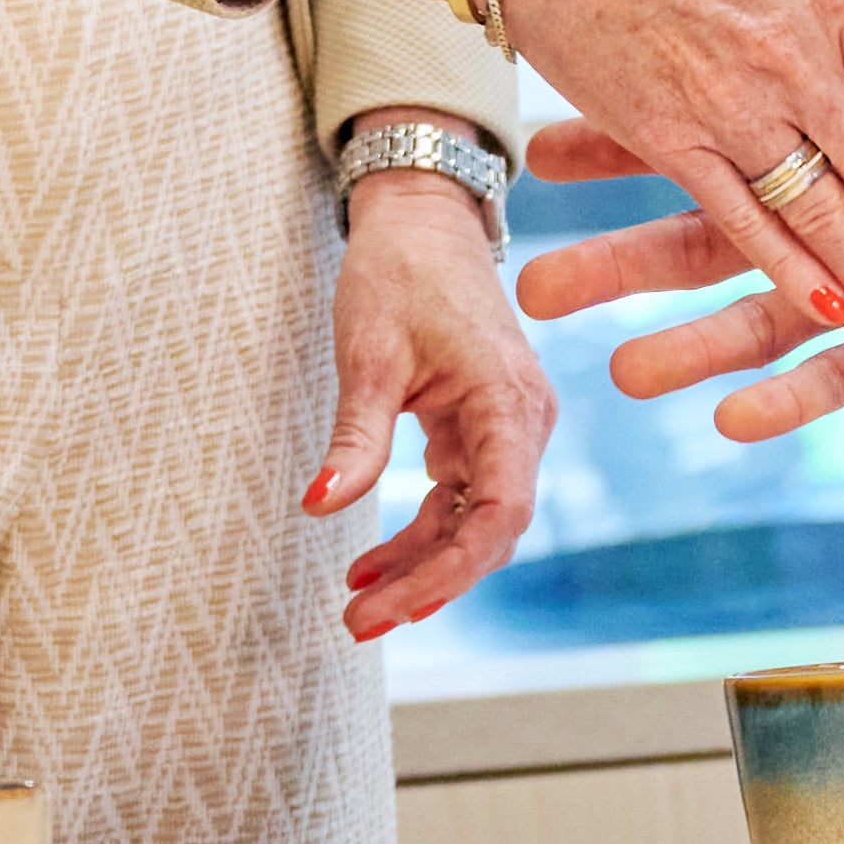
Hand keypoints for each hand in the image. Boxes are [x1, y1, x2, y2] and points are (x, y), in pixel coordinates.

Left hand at [301, 176, 546, 640]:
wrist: (421, 219)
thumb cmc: (399, 272)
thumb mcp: (368, 355)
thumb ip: (355, 437)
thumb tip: (320, 507)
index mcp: (508, 401)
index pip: (501, 512)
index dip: (450, 570)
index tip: (390, 604)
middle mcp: (523, 421)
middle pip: (488, 531)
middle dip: (426, 583)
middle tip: (356, 624)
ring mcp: (507, 427)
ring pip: (472, 522)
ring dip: (418, 566)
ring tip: (354, 605)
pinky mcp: (482, 429)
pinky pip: (459, 499)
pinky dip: (418, 534)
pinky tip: (368, 562)